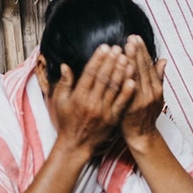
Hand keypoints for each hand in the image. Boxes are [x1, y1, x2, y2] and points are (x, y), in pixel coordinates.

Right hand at [51, 44, 135, 159]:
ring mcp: (103, 112)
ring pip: (114, 88)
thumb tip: (65, 66)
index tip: (104, 47)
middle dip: (111, 61)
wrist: (75, 145)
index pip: (90, 74)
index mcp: (78, 97)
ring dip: (121, 72)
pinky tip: (133, 79)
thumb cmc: (66, 122)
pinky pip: (121, 103)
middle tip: (118, 48)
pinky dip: (127, 91)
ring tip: (127, 57)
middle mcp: (91, 103)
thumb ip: (64, 83)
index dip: (98, 59)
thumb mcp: (59, 102)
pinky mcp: (112, 119)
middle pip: (104, 78)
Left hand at [121, 35, 166, 148]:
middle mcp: (151, 93)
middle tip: (130, 38)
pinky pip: (128, 90)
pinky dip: (125, 78)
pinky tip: (121, 68)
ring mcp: (141, 101)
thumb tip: (163, 60)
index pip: (149, 66)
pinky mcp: (132, 108)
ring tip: (124, 47)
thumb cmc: (146, 115)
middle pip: (143, 69)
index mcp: (157, 89)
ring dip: (130, 61)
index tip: (136, 38)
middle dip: (136, 52)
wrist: (142, 136)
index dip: (143, 51)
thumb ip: (158, 78)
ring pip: (136, 78)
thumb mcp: (156, 96)